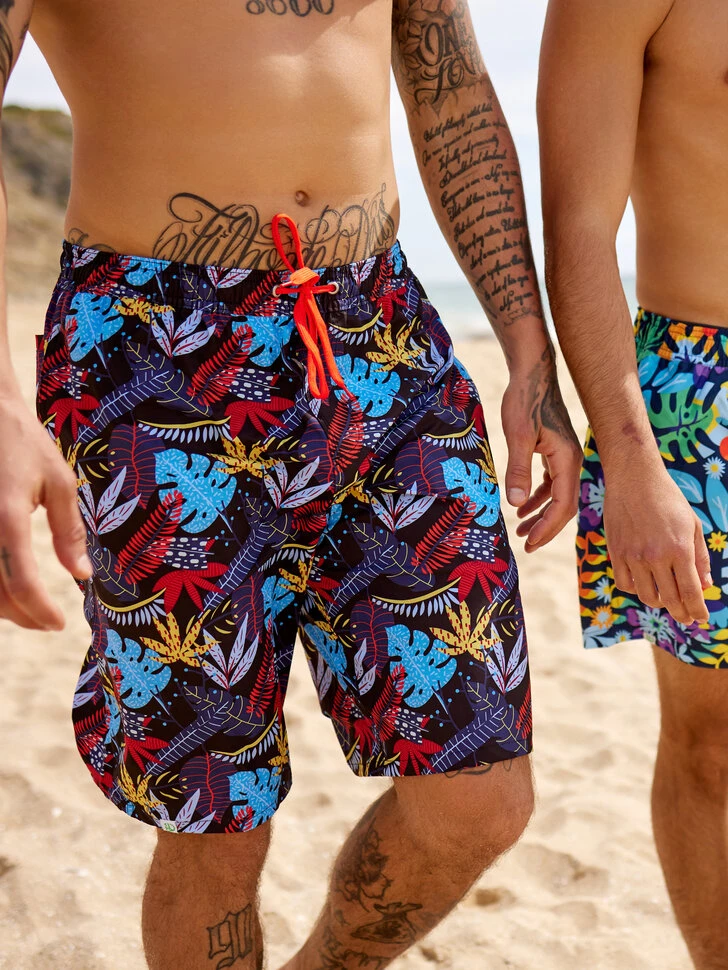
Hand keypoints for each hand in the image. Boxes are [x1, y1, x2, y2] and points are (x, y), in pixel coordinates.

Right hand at [0, 397, 91, 629]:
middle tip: (48, 623)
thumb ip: (70, 531)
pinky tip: (8, 587)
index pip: (22, 583)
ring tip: (30, 611)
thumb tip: (82, 574)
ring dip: (3, 607)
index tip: (59, 624)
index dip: (41, 611)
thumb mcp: (60, 482)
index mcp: (7, 518)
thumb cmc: (25, 444)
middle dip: (23, 616)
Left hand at [501, 351, 582, 550]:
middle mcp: (571, 460)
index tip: (530, 543)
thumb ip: (517, 471)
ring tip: (521, 531)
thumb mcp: (517, 437)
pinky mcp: (555, 450)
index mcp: (567, 459)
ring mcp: (564, 455)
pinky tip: (522, 506)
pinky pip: (551, 482)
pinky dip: (539, 496)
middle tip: (526, 546)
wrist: (532, 374)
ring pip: (557, 494)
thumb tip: (516, 504)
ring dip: (541, 514)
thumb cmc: (524, 401)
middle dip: (546, 527)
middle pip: (564, 504)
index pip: (563, 504)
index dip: (547, 527)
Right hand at [603, 469, 710, 625]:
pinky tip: (644, 584)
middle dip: (681, 613)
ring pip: (646, 595)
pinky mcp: (616, 552)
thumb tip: (705, 585)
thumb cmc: (668, 499)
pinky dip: (636, 589)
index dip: (697, 610)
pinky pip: (625, 583)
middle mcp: (656, 556)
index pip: (691, 592)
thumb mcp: (693, 525)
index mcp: (679, 549)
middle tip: (687, 617)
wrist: (634, 479)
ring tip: (666, 600)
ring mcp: (633, 556)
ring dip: (659, 603)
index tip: (701, 618)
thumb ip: (700, 557)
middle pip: (670, 599)